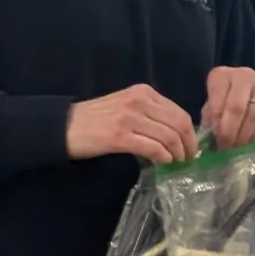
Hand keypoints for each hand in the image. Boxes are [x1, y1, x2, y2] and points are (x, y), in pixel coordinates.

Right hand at [67, 84, 196, 164]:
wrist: (63, 126)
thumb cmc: (97, 120)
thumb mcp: (127, 107)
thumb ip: (151, 114)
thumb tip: (177, 134)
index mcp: (143, 92)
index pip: (179, 112)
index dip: (190, 133)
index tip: (191, 147)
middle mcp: (139, 101)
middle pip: (179, 123)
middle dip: (188, 144)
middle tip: (188, 159)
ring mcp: (129, 117)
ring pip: (169, 136)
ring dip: (178, 153)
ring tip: (177, 163)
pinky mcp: (119, 136)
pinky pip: (152, 147)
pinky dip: (163, 157)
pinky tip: (164, 162)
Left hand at [204, 66, 254, 150]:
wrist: (254, 89)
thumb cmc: (228, 98)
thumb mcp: (214, 104)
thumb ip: (211, 118)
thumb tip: (210, 139)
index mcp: (222, 75)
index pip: (216, 100)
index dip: (216, 123)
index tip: (215, 140)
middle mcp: (244, 75)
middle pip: (236, 108)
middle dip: (230, 132)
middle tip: (226, 147)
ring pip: (254, 115)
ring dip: (244, 135)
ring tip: (238, 146)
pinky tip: (251, 140)